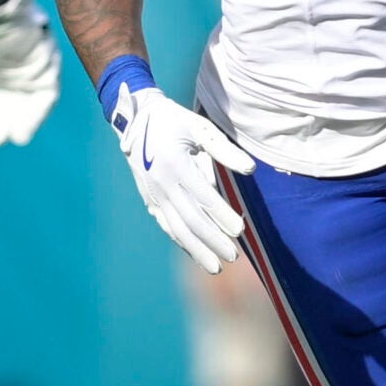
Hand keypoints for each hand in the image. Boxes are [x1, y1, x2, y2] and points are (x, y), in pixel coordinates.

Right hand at [0, 0, 60, 145]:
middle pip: (12, 99)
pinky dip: (36, 115)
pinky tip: (21, 132)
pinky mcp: (47, 62)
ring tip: (6, 140)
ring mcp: (32, 61)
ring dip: (20, 123)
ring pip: (30, 100)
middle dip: (2, 122)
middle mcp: (15, 61)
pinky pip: (48, 95)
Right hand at [109, 83, 254, 273]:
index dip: (222, 215)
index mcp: (176, 164)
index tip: (240, 231)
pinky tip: (196, 253)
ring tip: (216, 267)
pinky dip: (182, 241)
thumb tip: (250, 170)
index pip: (204, 197)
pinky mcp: (149, 200)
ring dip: (197, 249)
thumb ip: (225, 151)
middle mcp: (162, 183)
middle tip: (234, 256)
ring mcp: (153, 194)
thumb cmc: (174, 122)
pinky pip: (166, 225)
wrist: (135, 119)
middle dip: (213, 240)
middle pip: (191, 219)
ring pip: (177, 228)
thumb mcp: (200, 128)